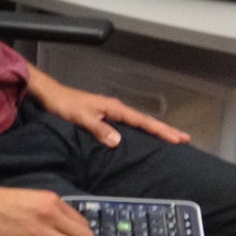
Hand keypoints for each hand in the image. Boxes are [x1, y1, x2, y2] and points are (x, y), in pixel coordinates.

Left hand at [28, 67, 189, 148]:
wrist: (51, 95)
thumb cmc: (65, 105)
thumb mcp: (80, 118)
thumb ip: (98, 128)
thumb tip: (117, 140)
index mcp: (114, 108)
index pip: (142, 121)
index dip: (160, 130)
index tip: (177, 138)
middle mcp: (116, 108)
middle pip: (145, 120)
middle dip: (165, 129)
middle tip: (184, 139)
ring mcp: (111, 112)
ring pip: (138, 122)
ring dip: (154, 130)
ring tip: (171, 138)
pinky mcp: (105, 115)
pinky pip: (129, 124)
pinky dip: (140, 130)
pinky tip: (143, 136)